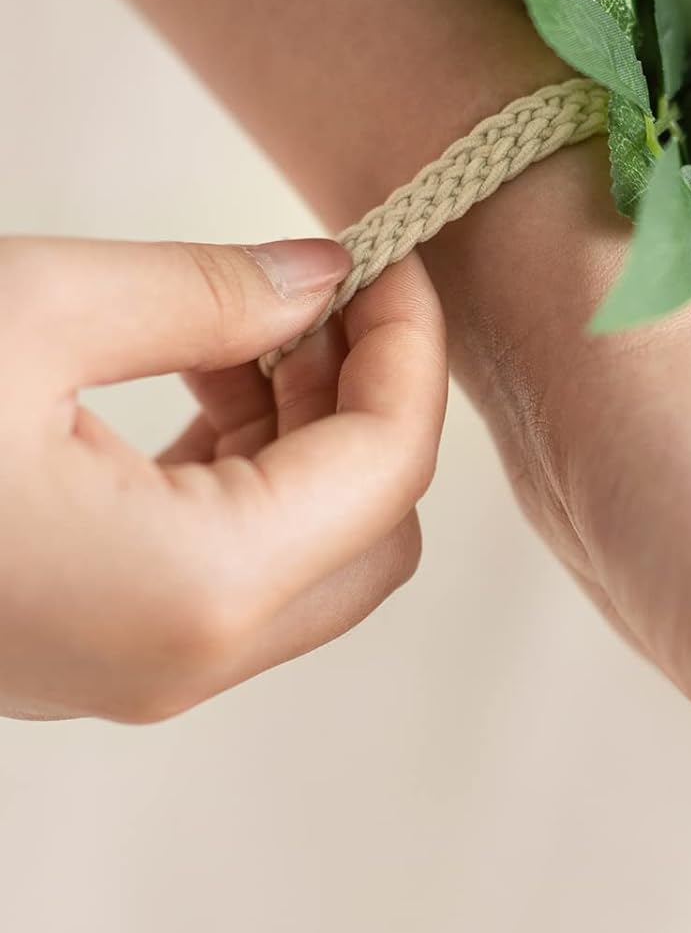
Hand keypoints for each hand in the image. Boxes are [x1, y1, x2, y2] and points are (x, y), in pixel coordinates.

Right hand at [0, 236, 445, 721]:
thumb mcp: (31, 314)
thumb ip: (203, 292)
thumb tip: (317, 279)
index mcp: (199, 587)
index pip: (388, 468)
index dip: (411, 349)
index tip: (393, 258)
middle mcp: (189, 660)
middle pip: (372, 535)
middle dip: (369, 401)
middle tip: (327, 296)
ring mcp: (142, 674)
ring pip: (304, 560)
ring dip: (306, 437)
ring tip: (249, 327)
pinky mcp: (100, 657)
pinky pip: (230, 577)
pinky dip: (246, 478)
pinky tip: (203, 388)